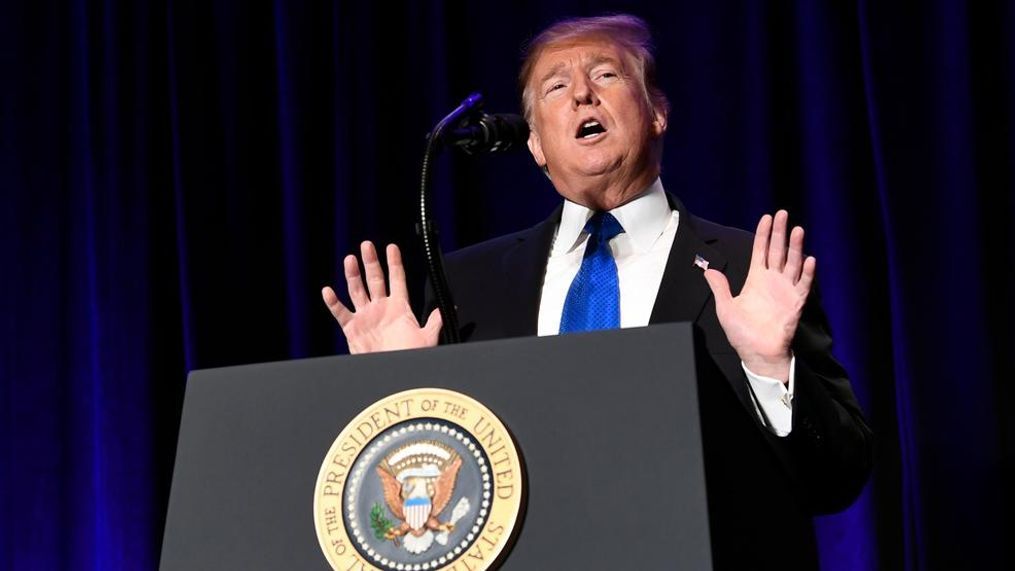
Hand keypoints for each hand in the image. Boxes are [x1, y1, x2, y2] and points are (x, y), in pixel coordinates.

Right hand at [322, 241, 441, 353]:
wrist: (394, 374)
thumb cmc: (411, 356)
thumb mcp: (427, 338)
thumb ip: (435, 321)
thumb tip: (449, 308)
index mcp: (399, 307)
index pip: (397, 279)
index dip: (394, 263)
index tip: (391, 247)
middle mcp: (381, 308)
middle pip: (375, 279)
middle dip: (370, 262)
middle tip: (367, 245)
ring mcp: (366, 316)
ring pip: (357, 290)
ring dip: (353, 275)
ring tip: (350, 259)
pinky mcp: (352, 329)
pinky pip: (341, 313)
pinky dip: (333, 302)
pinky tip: (328, 291)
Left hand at [702, 210, 814, 381]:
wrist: (757, 354)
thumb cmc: (742, 333)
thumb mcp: (726, 308)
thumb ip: (720, 287)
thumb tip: (708, 270)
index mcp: (756, 280)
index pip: (761, 251)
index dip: (763, 234)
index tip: (766, 217)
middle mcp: (773, 281)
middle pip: (778, 251)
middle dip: (780, 232)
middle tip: (783, 213)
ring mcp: (786, 290)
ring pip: (793, 263)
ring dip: (796, 247)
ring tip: (798, 230)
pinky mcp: (796, 303)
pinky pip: (803, 285)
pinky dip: (807, 273)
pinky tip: (809, 259)